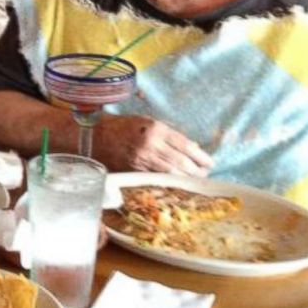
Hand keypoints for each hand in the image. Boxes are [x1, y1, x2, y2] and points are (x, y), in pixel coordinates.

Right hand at [96, 115, 213, 176]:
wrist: (97, 136)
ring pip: (173, 174)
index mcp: (156, 129)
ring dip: (188, 179)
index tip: (210, 162)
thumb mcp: (148, 122)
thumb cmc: (124, 127)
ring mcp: (142, 160)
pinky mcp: (135, 172)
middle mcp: (151, 145)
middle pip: (182, 163)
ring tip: (196, 180)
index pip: (186, 146)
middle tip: (205, 174)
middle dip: (197, 171)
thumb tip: (192, 148)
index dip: (201, 157)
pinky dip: (172, 183)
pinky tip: (179, 184)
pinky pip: (159, 180)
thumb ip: (168, 134)